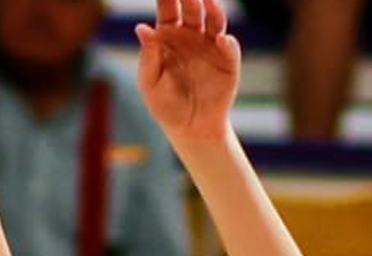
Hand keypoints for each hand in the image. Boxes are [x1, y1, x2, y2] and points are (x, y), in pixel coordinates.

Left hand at [133, 0, 241, 142]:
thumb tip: (141, 28)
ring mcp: (211, 45)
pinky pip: (229, 47)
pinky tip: (219, 39)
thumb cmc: (164, 105)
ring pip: (214, 20)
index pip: (168, 9)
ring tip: (208, 2)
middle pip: (192, 8)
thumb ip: (148, 56)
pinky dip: (226, 42)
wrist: (190, 128)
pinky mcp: (228, 61)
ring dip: (213, 10)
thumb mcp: (150, 83)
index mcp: (168, 36)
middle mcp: (191, 35)